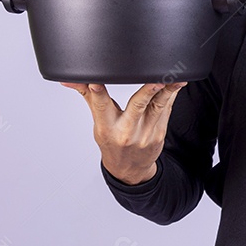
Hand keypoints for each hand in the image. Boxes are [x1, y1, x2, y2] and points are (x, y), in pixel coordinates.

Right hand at [61, 81, 187, 184]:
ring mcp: (145, 133)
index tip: (96, 82)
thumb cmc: (112, 142)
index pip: (100, 106)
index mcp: (106, 127)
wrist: (129, 168)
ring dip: (168, 91)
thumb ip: (88, 96)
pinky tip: (176, 83)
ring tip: (176, 78)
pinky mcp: (159, 133)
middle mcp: (126, 130)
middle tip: (156, 79)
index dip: (97, 93)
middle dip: (147, 91)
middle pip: (137, 106)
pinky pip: (167, 110)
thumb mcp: (98, 122)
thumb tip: (69, 81)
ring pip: (158, 107)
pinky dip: (171, 95)